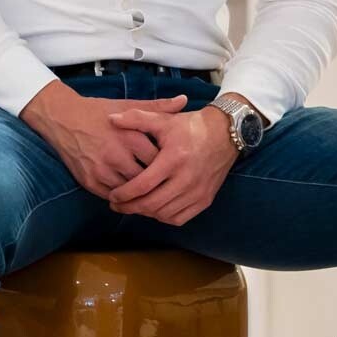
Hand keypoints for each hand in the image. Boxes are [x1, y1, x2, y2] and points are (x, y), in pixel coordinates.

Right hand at [20, 84, 187, 195]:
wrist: (62, 118)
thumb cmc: (97, 112)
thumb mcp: (128, 106)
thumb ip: (157, 107)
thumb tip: (184, 100)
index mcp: (130, 137)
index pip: (159, 161)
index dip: (168, 166)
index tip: (173, 167)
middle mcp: (117, 155)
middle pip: (146, 179)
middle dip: (156, 183)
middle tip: (165, 185)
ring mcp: (102, 170)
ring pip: (130, 191)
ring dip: (140, 193)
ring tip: (149, 192)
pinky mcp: (89, 181)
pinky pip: (112, 197)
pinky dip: (122, 198)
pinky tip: (130, 194)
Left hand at [103, 105, 236, 225]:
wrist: (225, 134)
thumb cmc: (191, 126)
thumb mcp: (163, 119)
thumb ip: (136, 119)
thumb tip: (111, 119)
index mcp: (174, 159)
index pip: (143, 185)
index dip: (124, 194)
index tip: (112, 196)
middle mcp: (187, 179)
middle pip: (152, 204)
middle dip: (130, 207)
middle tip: (116, 205)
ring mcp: (198, 191)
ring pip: (164, 214)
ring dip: (145, 213)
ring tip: (132, 206)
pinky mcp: (205, 199)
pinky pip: (180, 218)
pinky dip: (164, 217)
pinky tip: (154, 209)